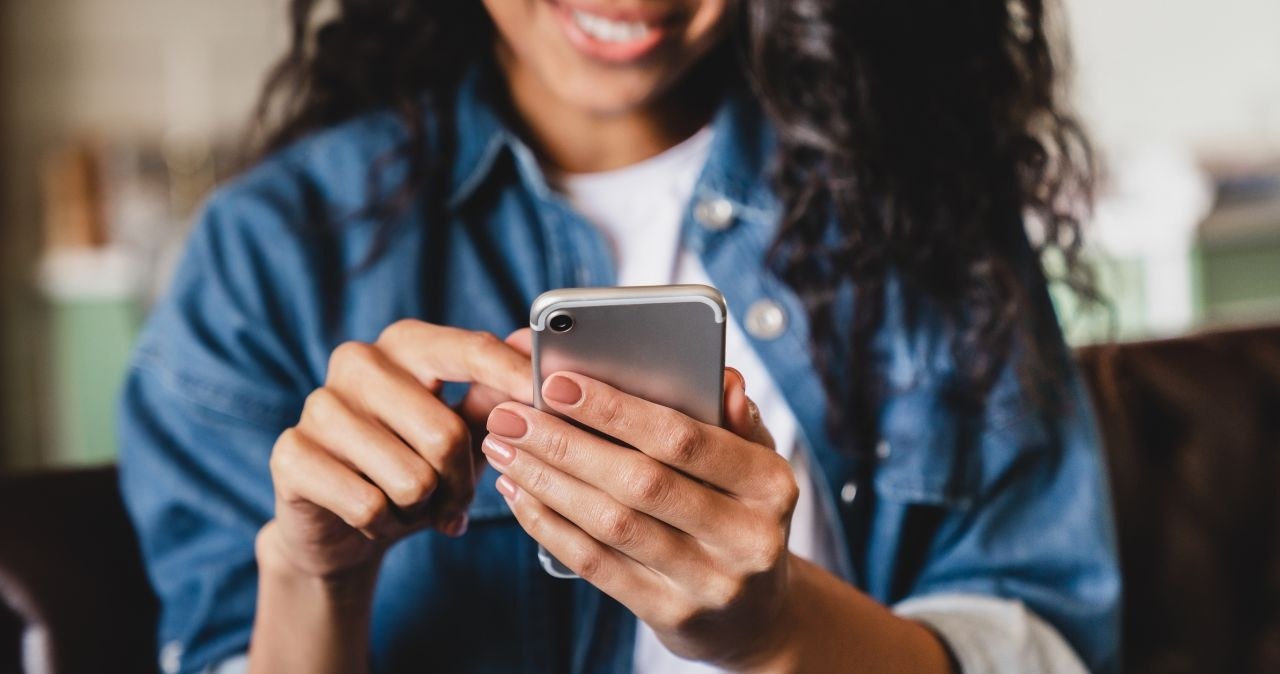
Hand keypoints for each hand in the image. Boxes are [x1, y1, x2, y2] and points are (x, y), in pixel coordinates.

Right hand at [260, 321, 531, 579]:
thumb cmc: (413, 466)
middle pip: (445, 433)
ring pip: (411, 478)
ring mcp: (318, 404)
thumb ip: (495, 394)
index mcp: (406, 343)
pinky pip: (368, 505)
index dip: (513, 377)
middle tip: (454, 500)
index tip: (548, 398)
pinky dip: (384, 525)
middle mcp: (358, 361)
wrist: (340, 525)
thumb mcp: (463, 431)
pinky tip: (375, 517)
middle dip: (461, 483)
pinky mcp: (291, 453)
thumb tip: (532, 348)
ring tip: (409, 505)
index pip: (469, 350)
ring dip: (422, 508)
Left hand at [481, 369, 799, 669]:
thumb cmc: (741, 514)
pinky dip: (550, 526)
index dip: (616, 410)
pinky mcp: (671, 615)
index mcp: (771, 484)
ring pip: (612, 524)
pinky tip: (520, 495)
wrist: (756, 615)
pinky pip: (597, 565)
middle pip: (640, 482)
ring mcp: (709, 582)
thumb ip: (734, 419)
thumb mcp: (755, 465)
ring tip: (504, 449)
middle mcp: (747, 537)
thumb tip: (723, 379)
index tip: (557, 383)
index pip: (685, 439)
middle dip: (565, 443)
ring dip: (547, 482)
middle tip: (511, 416)